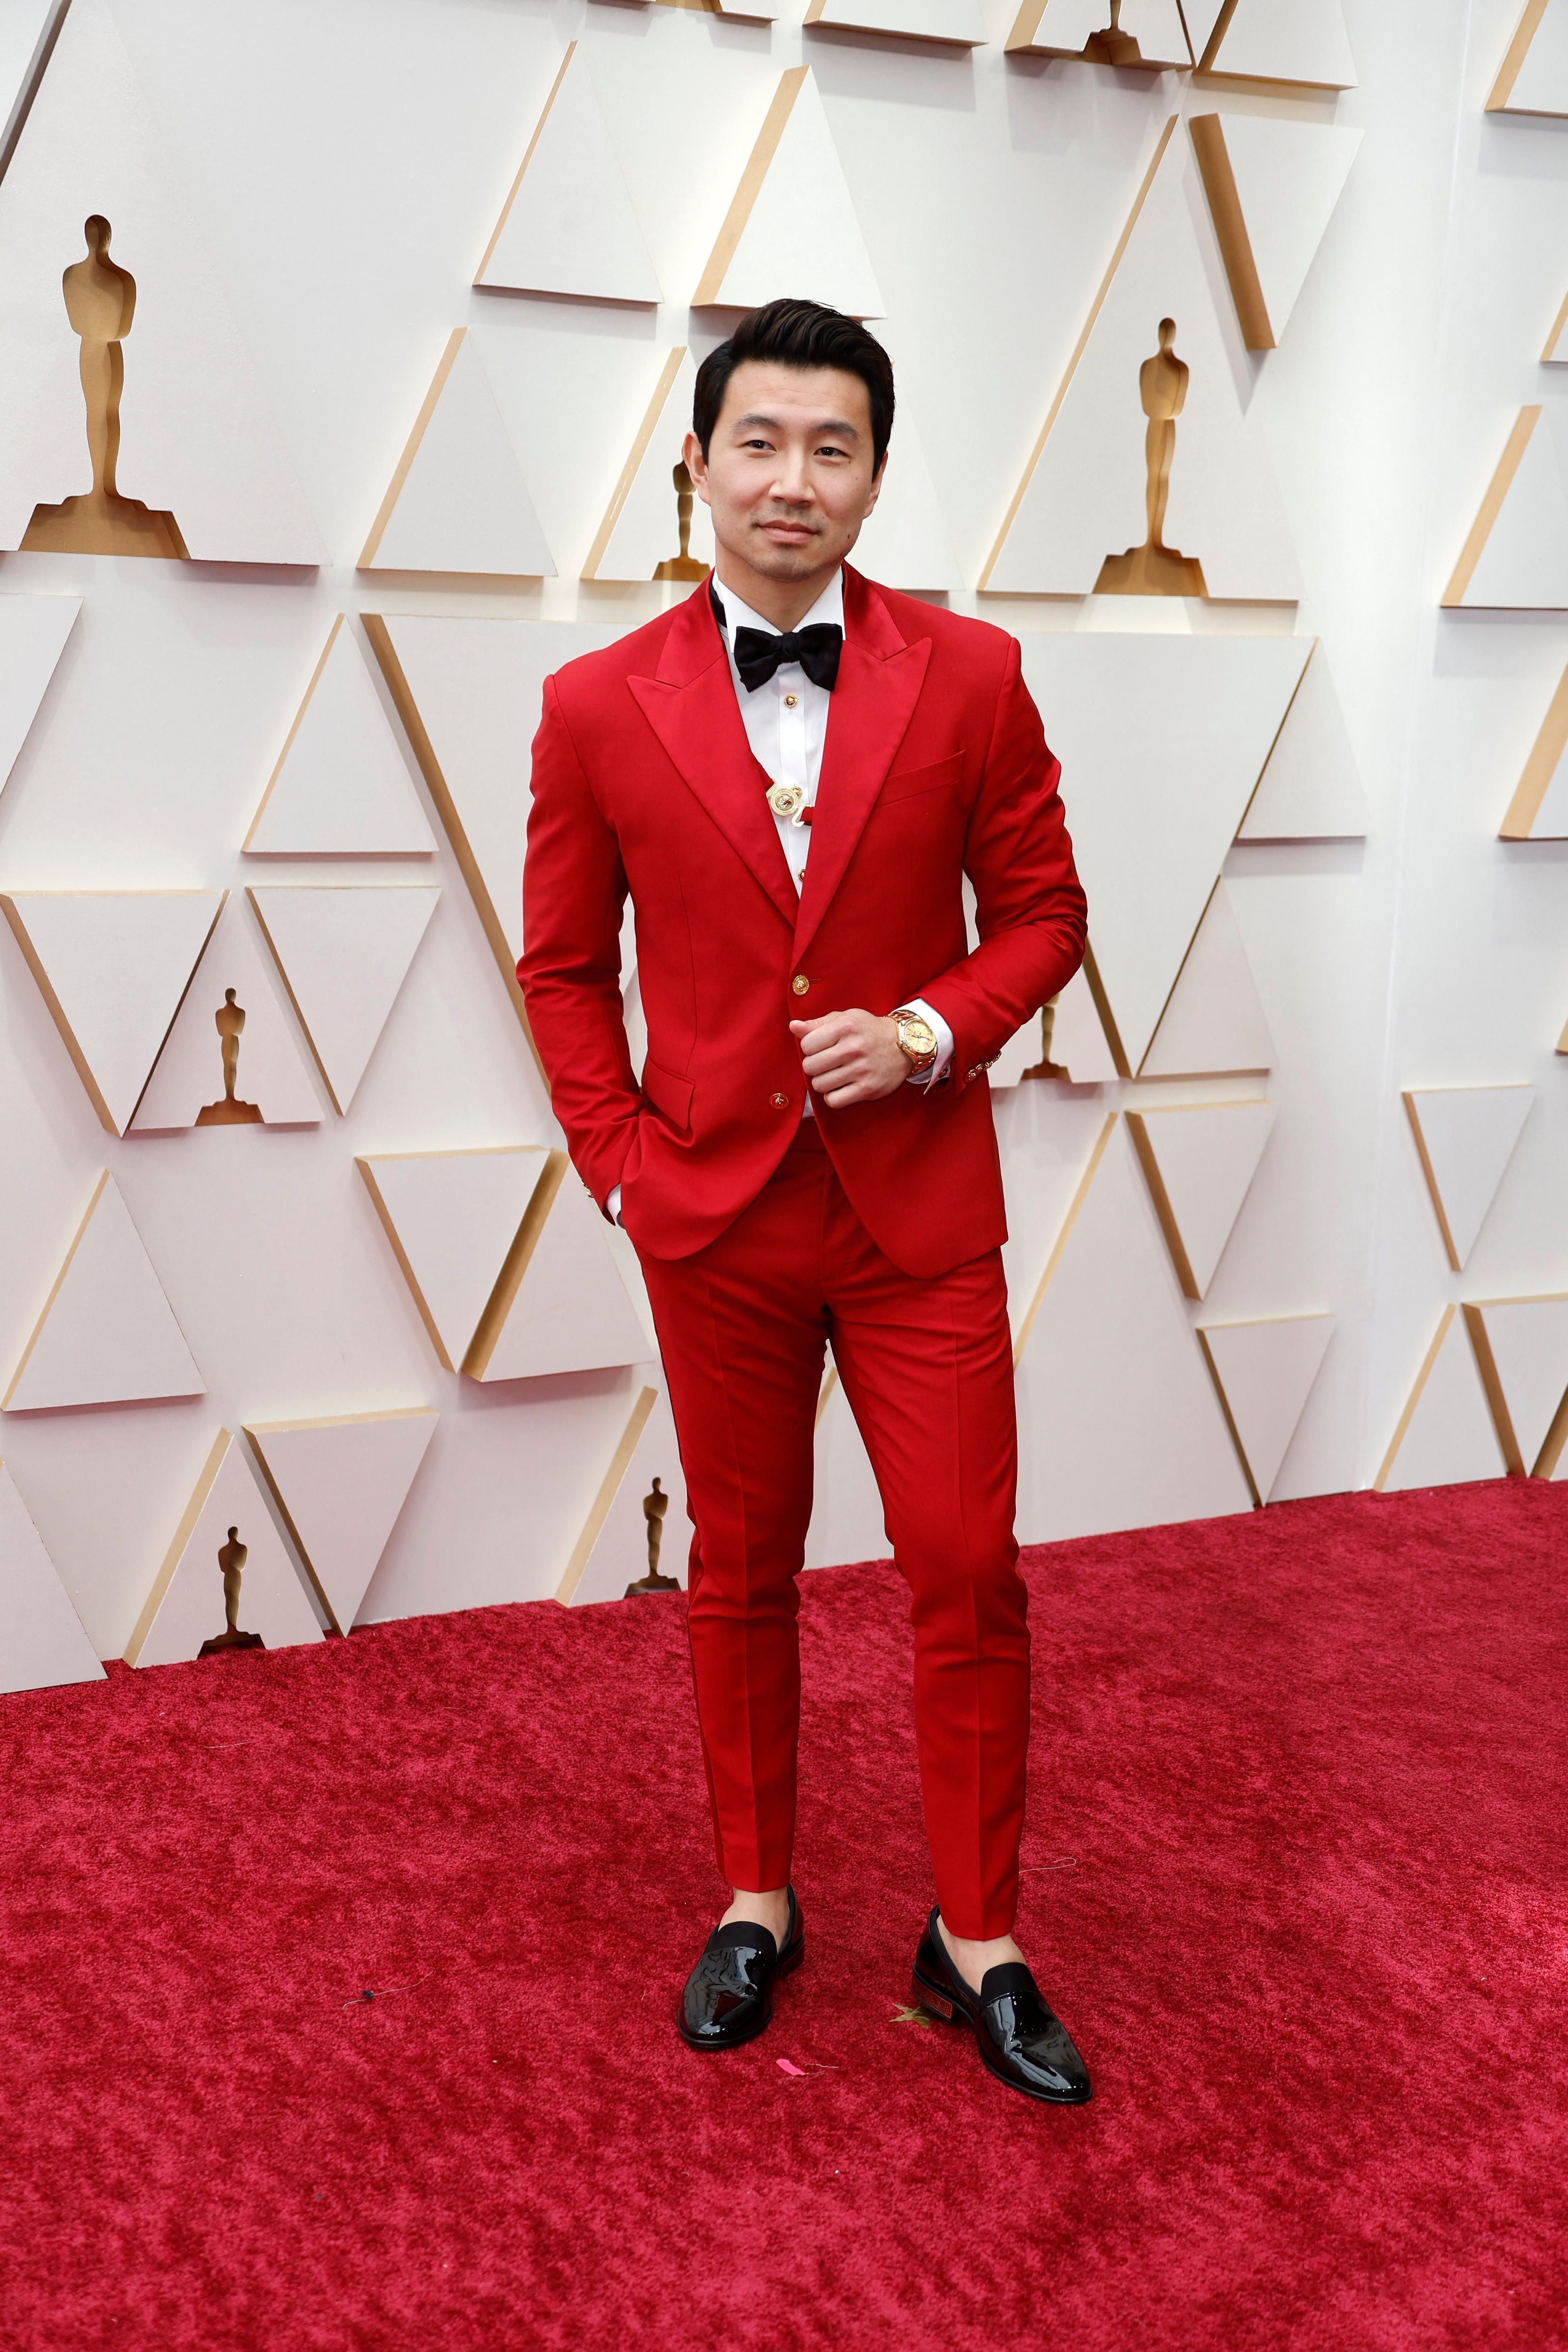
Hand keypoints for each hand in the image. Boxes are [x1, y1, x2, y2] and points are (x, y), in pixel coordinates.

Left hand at [790, 1009, 907, 1107]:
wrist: (904, 1045)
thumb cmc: (868, 1030)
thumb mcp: (845, 1018)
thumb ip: (817, 1024)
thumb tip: (793, 1027)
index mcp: (845, 1027)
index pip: (806, 1045)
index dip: (809, 1048)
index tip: (820, 1048)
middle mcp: (853, 1048)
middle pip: (810, 1067)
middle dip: (814, 1066)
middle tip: (826, 1063)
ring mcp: (861, 1070)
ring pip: (819, 1085)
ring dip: (823, 1082)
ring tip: (833, 1075)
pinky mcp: (868, 1089)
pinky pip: (834, 1101)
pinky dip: (833, 1096)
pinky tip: (840, 1087)